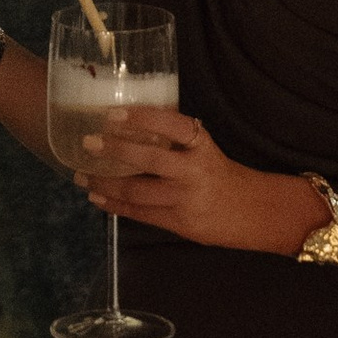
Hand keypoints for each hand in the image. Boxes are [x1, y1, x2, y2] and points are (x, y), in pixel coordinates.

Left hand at [77, 107, 310, 257]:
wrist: (255, 212)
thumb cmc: (223, 175)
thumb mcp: (206, 150)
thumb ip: (177, 142)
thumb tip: (130, 127)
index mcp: (203, 146)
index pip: (172, 125)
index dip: (142, 118)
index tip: (113, 114)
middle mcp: (195, 171)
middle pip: (148, 160)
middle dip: (113, 151)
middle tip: (87, 142)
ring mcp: (186, 200)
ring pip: (137, 191)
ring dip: (105, 184)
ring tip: (82, 176)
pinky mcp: (179, 223)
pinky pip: (140, 214)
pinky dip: (115, 206)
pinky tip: (98, 198)